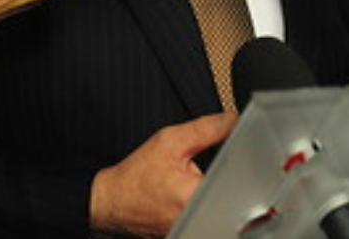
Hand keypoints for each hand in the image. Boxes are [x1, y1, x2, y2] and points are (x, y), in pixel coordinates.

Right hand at [90, 113, 237, 237]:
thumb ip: (205, 129)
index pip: (235, 176)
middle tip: (194, 170)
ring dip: (214, 188)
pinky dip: (205, 200)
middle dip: (222, 174)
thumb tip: (230, 120)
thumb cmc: (135, 176)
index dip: (235, 160)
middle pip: (230, 190)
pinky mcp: (193, 230)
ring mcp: (196, 226)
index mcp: (195, 196)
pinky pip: (210, 211)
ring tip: (188, 181)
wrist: (112, 202)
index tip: (226, 151)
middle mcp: (198, 216)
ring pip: (221, 202)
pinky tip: (186, 193)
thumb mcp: (169, 142)